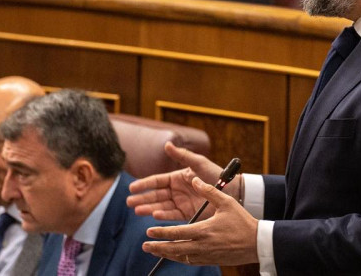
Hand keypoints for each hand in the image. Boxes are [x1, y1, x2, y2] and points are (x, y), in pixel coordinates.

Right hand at [127, 142, 241, 221]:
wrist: (231, 191)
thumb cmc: (215, 174)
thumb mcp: (198, 163)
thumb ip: (182, 156)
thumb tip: (166, 144)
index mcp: (177, 178)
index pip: (156, 181)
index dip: (144, 184)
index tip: (132, 188)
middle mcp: (176, 191)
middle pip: (155, 195)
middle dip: (142, 198)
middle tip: (129, 202)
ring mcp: (181, 202)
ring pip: (161, 206)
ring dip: (149, 207)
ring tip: (138, 210)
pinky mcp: (187, 214)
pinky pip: (172, 215)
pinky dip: (163, 215)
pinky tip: (154, 215)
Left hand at [142, 177, 259, 265]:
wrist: (257, 243)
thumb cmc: (242, 221)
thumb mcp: (226, 202)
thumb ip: (209, 191)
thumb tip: (194, 179)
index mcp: (204, 230)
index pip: (177, 233)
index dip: (161, 233)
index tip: (149, 232)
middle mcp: (203, 245)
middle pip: (175, 249)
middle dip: (158, 248)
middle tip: (145, 246)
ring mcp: (206, 255)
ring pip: (181, 257)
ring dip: (166, 255)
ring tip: (155, 252)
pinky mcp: (211, 260)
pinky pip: (190, 261)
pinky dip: (179, 258)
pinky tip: (174, 255)